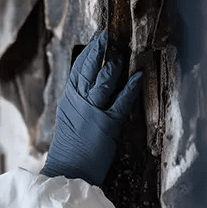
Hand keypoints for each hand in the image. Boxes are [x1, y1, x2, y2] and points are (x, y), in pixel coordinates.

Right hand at [41, 30, 142, 185]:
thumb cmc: (70, 149)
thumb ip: (79, 103)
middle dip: (100, 50)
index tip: (97, 40)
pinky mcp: (107, 124)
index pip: (77, 69)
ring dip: (115, 65)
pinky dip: (131, 87)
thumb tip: (90, 89)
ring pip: (104, 81)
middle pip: (89, 69)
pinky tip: (138, 76)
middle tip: (109, 36)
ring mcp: (93, 112)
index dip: (88, 53)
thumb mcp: (69, 120)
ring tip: (123, 53)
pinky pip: (121, 101)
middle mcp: (78, 101)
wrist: (68, 171)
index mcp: (68, 99)